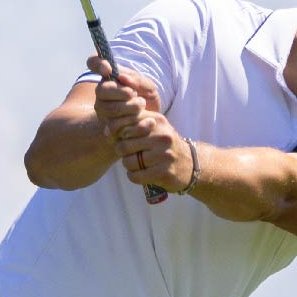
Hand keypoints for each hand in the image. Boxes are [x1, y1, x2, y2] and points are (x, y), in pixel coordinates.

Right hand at [88, 56, 161, 131]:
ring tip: (142, 106)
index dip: (97, 64)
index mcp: (109, 77)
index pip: (94, 62)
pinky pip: (114, 125)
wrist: (152, 120)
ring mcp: (102, 110)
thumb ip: (137, 81)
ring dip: (129, 107)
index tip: (107, 69)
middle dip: (122, 93)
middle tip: (136, 95)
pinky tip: (144, 120)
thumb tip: (122, 77)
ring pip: (108, 108)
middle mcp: (101, 93)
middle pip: (101, 90)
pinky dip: (132, 122)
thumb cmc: (147, 98)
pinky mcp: (108, 127)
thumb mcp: (148, 86)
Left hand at [89, 56, 186, 189]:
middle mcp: (162, 136)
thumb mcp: (153, 127)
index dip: (115, 131)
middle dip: (122, 151)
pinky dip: (134, 176)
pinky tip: (140, 173)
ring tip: (136, 164)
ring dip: (128, 165)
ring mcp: (164, 154)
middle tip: (129, 153)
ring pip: (129, 161)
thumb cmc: (164, 144)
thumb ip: (133, 123)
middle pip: (124, 144)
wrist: (189, 163)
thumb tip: (106, 129)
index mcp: (157, 121)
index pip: (126, 122)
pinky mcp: (164, 172)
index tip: (115, 137)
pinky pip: (136, 175)